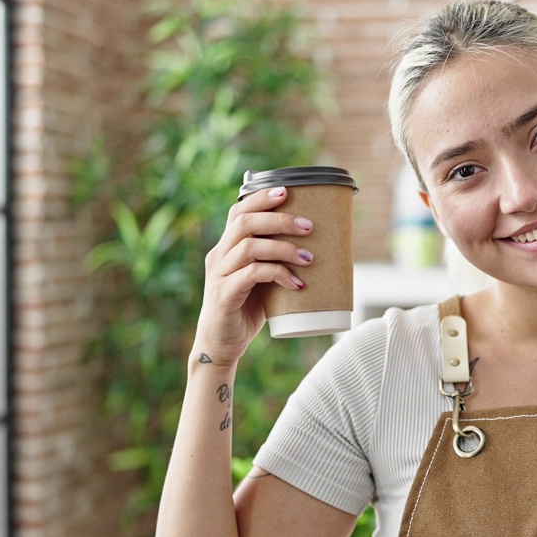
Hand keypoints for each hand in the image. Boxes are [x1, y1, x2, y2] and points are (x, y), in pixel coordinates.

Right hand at [194, 186, 314, 365]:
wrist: (222, 345)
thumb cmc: (246, 310)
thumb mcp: (261, 281)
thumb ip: (275, 263)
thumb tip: (317, 249)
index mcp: (226, 248)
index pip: (238, 212)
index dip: (260, 198)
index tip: (287, 191)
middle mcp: (218, 256)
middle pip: (245, 223)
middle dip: (279, 219)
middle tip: (308, 226)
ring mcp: (219, 275)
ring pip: (250, 246)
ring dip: (284, 248)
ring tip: (309, 258)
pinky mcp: (224, 294)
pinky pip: (252, 274)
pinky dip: (278, 274)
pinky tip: (296, 284)